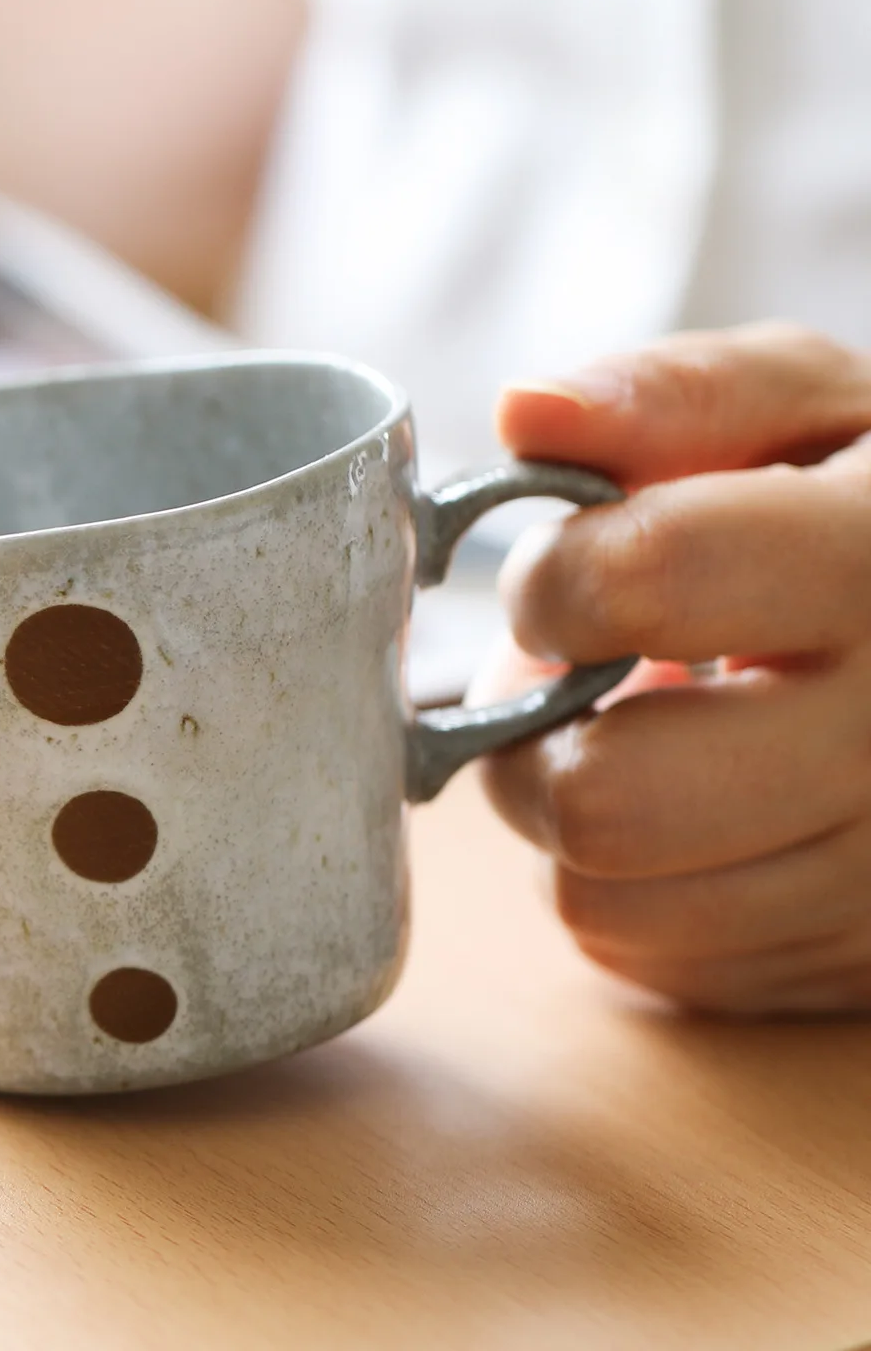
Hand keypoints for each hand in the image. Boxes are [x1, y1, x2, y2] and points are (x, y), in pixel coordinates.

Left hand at [478, 322, 870, 1013]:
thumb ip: (672, 397)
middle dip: (534, 736)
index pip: (651, 579)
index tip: (558, 576)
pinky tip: (696, 809)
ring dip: (574, 813)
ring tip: (646, 733)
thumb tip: (525, 411)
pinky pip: (647, 953)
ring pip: (604, 898)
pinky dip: (630, 884)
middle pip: (606, 799)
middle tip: (570, 681)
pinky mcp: (849, 965)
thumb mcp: (805, 410)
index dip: (553, 578)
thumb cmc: (868, 511)